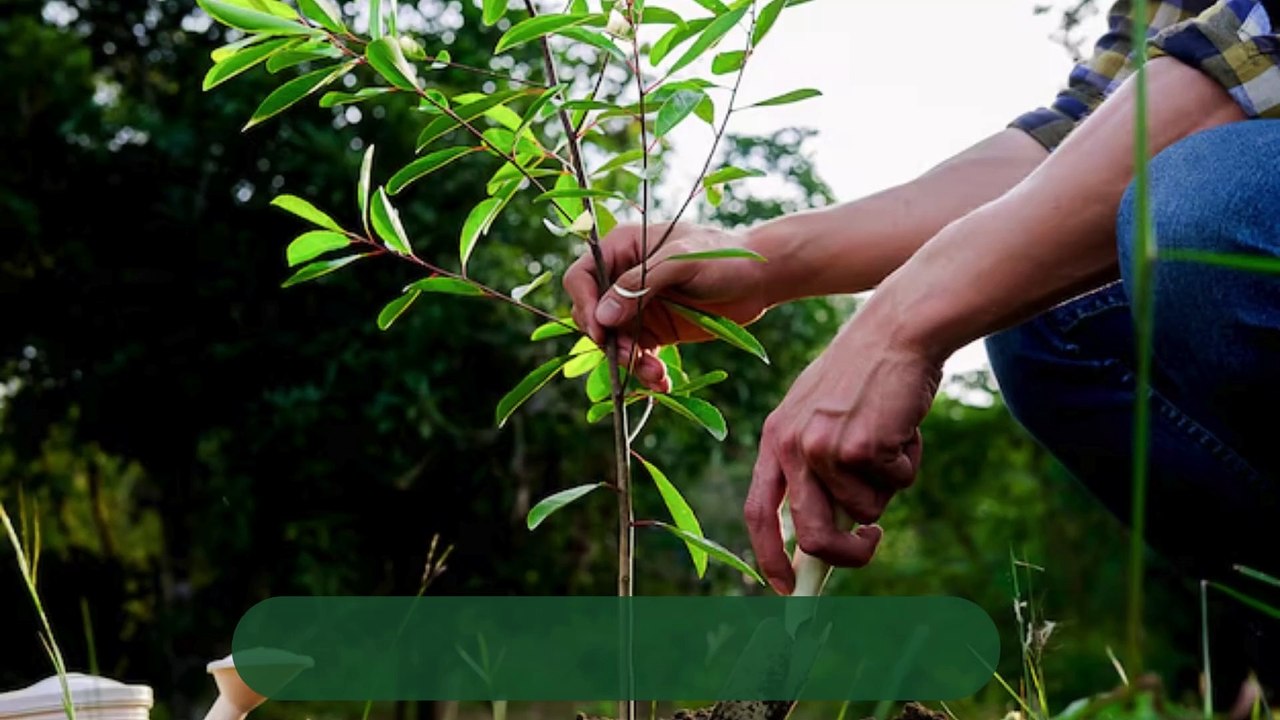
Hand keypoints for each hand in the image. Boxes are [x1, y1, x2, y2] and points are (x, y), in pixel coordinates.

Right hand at [563, 222, 771, 391]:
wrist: (761, 277)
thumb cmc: (724, 256)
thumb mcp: (682, 261)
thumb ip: (641, 284)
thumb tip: (603, 317)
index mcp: (623, 248)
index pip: (582, 277)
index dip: (585, 304)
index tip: (601, 331)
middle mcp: (624, 278)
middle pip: (593, 314)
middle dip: (608, 341)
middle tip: (631, 357)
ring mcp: (639, 307)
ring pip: (615, 341)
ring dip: (629, 362)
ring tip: (655, 375)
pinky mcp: (656, 330)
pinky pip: (638, 355)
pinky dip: (646, 371)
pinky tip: (663, 383)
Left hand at [744, 310, 942, 593]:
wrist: (897, 331)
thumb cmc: (865, 377)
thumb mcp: (821, 416)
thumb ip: (815, 468)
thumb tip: (827, 535)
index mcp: (774, 439)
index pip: (758, 512)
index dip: (769, 557)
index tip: (785, 588)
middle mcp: (792, 446)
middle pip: (813, 536)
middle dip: (848, 555)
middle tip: (873, 543)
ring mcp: (825, 448)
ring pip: (867, 509)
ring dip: (890, 483)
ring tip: (891, 437)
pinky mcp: (863, 447)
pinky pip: (897, 484)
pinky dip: (909, 463)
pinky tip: (903, 425)